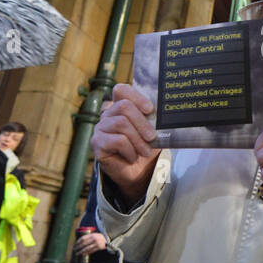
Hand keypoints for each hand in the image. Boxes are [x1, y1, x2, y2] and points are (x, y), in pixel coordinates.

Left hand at [75, 231, 107, 259]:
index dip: (78, 241)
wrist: (108, 240)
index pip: (83, 238)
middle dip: (78, 247)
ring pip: (87, 248)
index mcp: (92, 235)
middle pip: (84, 244)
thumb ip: (89, 237)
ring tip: (78, 253)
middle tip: (75, 249)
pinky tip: (84, 254)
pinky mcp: (98, 248)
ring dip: (81, 251)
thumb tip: (80, 241)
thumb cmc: (100, 237)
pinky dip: (87, 253)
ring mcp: (96, 243)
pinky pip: (91, 251)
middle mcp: (94, 239)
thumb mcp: (95, 234)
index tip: (75, 244)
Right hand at [92, 84, 160, 204]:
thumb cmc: (145, 148)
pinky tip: (132, 157)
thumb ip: (153, 119)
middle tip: (152, 137)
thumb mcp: (153, 131)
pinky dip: (130, 150)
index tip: (150, 109)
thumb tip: (165, 111)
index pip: (121, 90)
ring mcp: (100, 128)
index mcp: (120, 107)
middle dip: (142, 123)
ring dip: (138, 140)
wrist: (139, 173)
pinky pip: (118, 140)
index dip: (136, 97)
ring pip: (121, 124)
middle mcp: (107, 115)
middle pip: (124, 106)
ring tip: (145, 151)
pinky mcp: (97, 143)